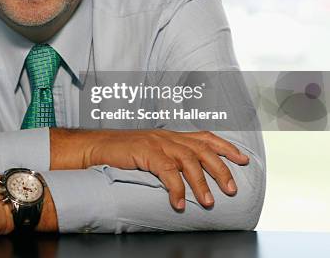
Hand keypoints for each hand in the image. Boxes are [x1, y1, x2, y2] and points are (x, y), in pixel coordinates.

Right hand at [52, 128, 248, 210]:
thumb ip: (168, 159)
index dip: (226, 147)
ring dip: (201, 183)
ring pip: (189, 160)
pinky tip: (178, 203)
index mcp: (170, 136)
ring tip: (208, 202)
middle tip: (231, 189)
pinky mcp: (146, 152)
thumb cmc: (121, 153)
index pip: (204, 137)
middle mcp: (167, 136)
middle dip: (221, 169)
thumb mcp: (150, 152)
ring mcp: (157, 143)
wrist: (96, 147)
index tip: (243, 159)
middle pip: (203, 149)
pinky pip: (167, 171)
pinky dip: (176, 189)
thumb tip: (185, 178)